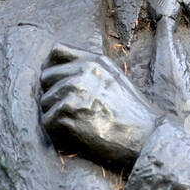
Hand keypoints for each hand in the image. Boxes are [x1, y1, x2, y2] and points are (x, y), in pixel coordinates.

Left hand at [39, 43, 159, 168]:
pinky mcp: (67, 114)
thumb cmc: (131, 112)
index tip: (55, 82)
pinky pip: (47, 121)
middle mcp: (81, 72)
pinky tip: (75, 135)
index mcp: (93, 61)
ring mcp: (73, 92)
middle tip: (70, 111)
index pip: (56, 52)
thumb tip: (57, 66)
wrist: (145, 137)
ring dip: (54, 115)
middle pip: (45, 78)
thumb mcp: (114, 77)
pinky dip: (57, 132)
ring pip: (44, 102)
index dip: (52, 67)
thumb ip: (88, 66)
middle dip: (53, 94)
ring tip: (77, 124)